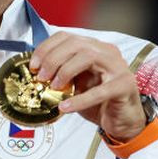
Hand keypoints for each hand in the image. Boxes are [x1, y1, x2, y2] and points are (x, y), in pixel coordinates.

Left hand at [28, 33, 144, 141]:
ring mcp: (118, 67)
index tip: (33, 65)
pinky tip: (65, 107)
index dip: (46, 48)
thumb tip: (36, 74)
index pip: (67, 37)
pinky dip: (80, 100)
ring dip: (65, 71)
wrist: (122, 121)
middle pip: (76, 44)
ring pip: (88, 57)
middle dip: (53, 58)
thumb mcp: (75, 85)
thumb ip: (61, 75)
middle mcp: (107, 52)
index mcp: (94, 48)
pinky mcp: (124, 86)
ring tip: (54, 88)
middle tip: (41, 77)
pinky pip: (100, 90)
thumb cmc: (99, 102)